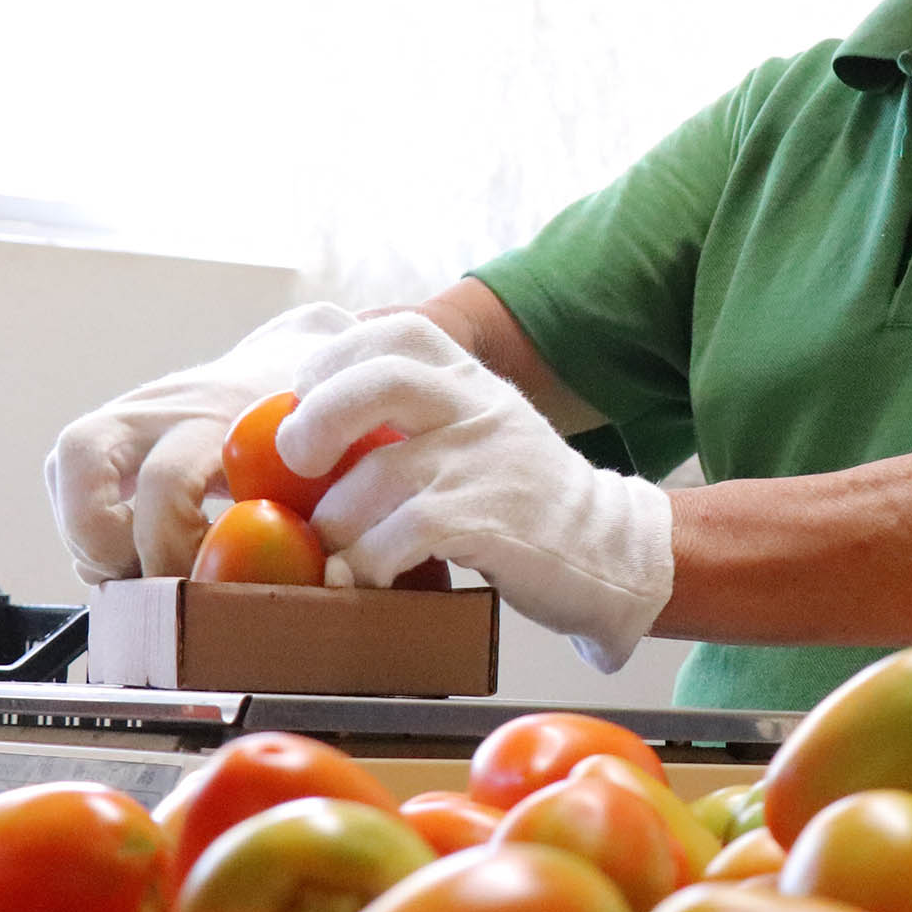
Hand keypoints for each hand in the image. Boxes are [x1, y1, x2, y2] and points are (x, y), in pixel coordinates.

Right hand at [43, 302, 357, 583]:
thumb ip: (326, 528)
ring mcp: (132, 410)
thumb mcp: (335, 474)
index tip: (197, 587)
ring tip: (132, 571)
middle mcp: (166, 406)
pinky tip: (129, 553)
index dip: (168, 549)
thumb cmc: (320, 436)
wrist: (298, 365)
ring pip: (65, 463)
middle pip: (83, 452)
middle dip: (98, 538)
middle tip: (143, 580)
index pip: (164, 481)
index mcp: (226, 418)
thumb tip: (322, 585)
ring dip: (84, 535)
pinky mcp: (112, 428)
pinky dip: (87, 525)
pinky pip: (67, 474)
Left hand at [278, 314, 673, 672]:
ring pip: (374, 480)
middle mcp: (479, 409)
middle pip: (379, 383)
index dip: (335, 358)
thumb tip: (311, 434)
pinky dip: (368, 563)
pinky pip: (400, 536)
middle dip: (316, 420)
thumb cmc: (525, 501)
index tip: (303, 396)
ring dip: (337, 525)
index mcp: (474, 381)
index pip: (398, 332)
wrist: (612, 552)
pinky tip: (367, 578)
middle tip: (299, 463)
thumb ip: (420, 420)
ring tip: (336, 552)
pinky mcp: (489, 521)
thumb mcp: (481, 434)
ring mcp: (485, 463)